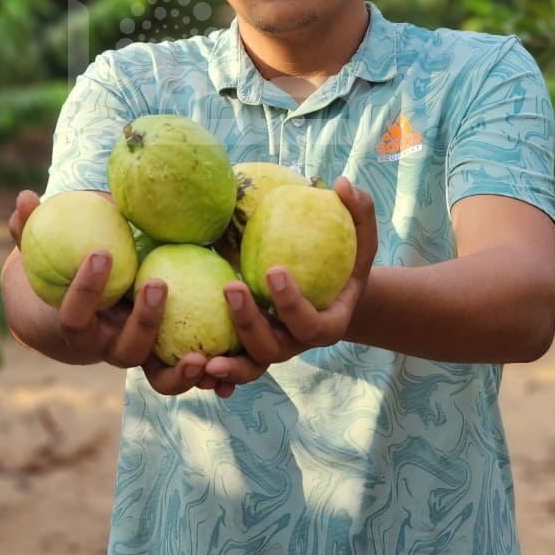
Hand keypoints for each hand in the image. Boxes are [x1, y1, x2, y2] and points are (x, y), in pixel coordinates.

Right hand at [6, 189, 216, 396]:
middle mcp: (109, 349)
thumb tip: (23, 196)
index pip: (76, 314)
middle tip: (158, 283)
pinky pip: (186, 373)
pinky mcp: (166, 361)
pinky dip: (206, 377)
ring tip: (203, 354)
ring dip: (179, 370)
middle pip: (126, 350)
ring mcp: (140, 358)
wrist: (82, 317)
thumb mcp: (44, 254)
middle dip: (143, 321)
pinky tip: (230, 363)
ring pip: (159, 376)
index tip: (101, 252)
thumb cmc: (64, 274)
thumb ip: (30, 229)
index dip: (85, 288)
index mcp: (79, 327)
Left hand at [200, 177, 378, 392]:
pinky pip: (233, 364)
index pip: (311, 324)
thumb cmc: (347, 259)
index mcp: (327, 324)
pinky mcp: (251, 350)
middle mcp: (298, 343)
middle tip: (230, 287)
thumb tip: (342, 183)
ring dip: (228, 362)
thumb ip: (359, 211)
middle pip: (274, 348)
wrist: (332, 292)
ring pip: (250, 365)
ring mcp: (273, 349)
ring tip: (202, 355)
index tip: (273, 269)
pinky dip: (216, 370)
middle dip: (250, 323)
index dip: (292, 303)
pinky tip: (192, 361)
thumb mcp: (362, 237)